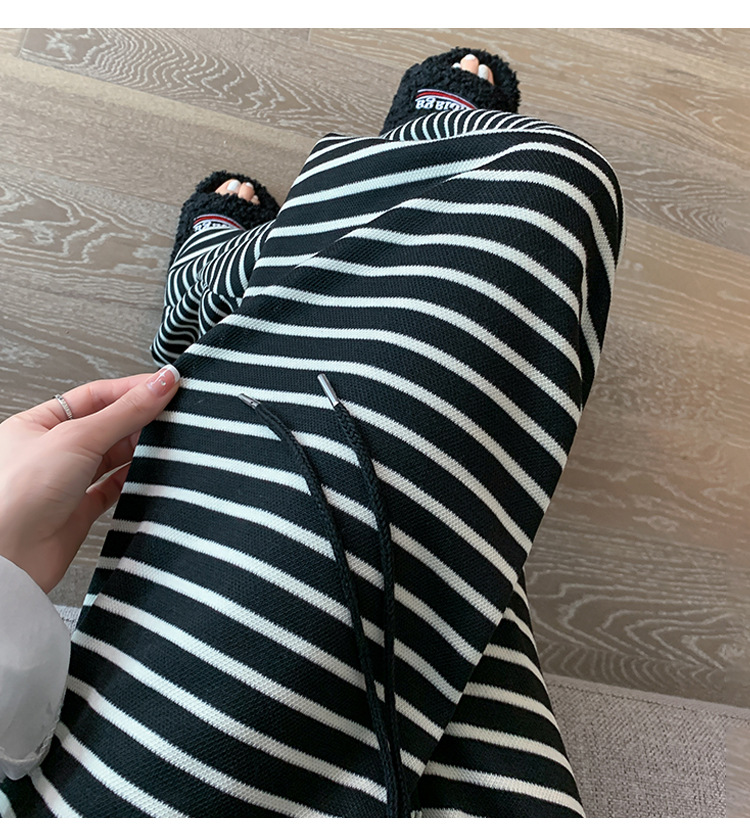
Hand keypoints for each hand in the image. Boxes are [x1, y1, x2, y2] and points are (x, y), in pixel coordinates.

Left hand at [0, 365, 180, 592]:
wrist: (9, 557)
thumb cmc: (17, 495)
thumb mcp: (78, 437)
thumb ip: (125, 411)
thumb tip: (161, 384)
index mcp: (37, 424)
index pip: (94, 396)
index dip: (131, 389)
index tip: (165, 386)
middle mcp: (49, 452)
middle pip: (105, 425)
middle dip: (137, 419)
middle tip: (170, 414)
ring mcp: (64, 483)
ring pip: (110, 457)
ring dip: (137, 450)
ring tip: (164, 442)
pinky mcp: (78, 512)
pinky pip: (112, 489)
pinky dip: (131, 480)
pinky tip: (146, 473)